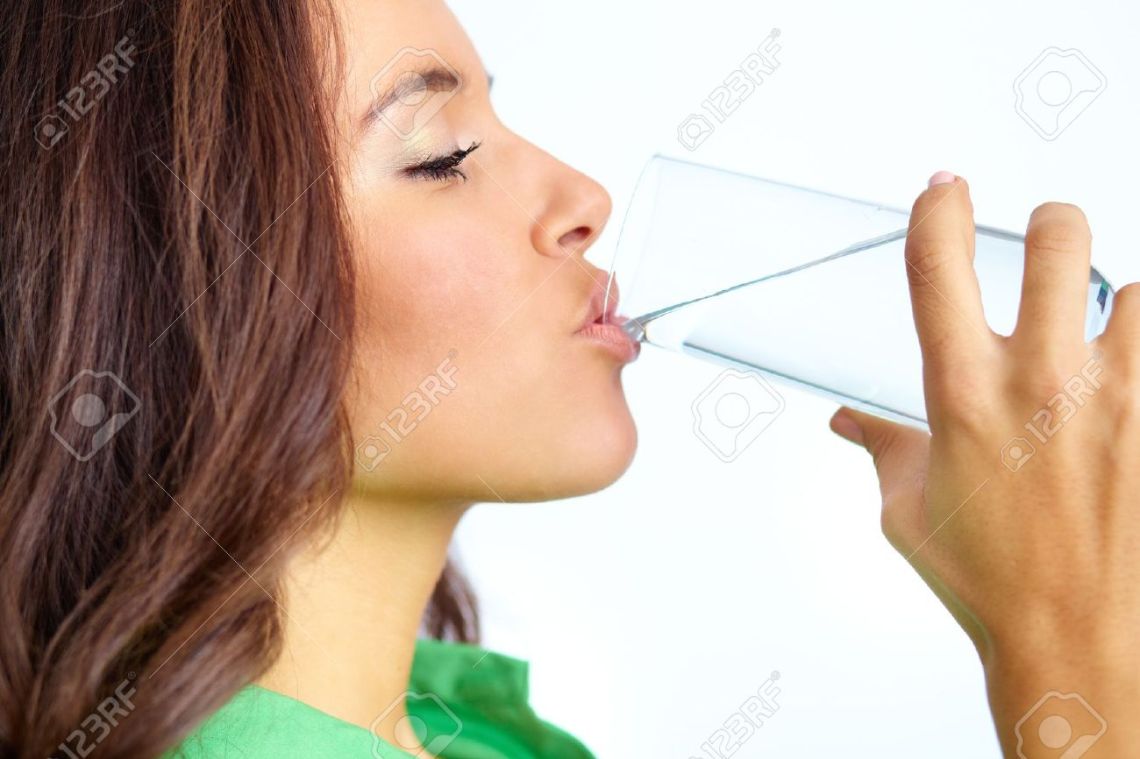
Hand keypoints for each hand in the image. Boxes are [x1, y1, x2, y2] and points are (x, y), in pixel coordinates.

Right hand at [830, 172, 1139, 757]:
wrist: (1086, 644)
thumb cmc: (994, 585)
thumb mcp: (909, 513)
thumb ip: (882, 450)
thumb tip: (851, 424)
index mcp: (964, 397)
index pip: (938, 265)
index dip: (937, 206)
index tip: (944, 186)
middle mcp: (1042, 382)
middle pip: (1059, 238)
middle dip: (1052, 224)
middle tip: (1050, 241)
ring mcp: (1119, 399)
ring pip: (1137, 287)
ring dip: (1120, 300)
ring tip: (1108, 334)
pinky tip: (1129, 380)